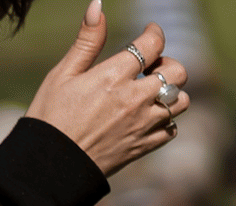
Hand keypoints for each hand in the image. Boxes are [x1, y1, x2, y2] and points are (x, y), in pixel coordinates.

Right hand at [26, 6, 190, 177]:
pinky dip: (166, 119)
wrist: (54, 160)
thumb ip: (87, 41)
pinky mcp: (149, 145)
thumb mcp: (64, 72)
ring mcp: (146, 124)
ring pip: (182, 101)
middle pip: (178, 72)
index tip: (151, 31)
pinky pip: (173, 128)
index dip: (155, 33)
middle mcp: (136, 99)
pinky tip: (148, 115)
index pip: (151, 45)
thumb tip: (97, 6)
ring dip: (172, 92)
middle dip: (168, 63)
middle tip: (152, 65)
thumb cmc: (52, 113)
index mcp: (114, 76)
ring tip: (151, 91)